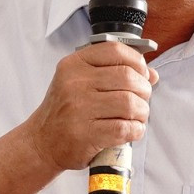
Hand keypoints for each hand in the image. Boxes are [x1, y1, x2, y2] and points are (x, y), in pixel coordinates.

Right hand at [21, 41, 158, 171]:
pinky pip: (124, 128)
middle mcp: (74, 83)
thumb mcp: (80, 83)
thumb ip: (113, 73)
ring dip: (142, 112)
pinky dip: (136, 130)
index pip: (115, 51)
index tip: (142, 74)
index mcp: (74, 65)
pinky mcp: (86, 134)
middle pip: (128, 78)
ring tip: (137, 117)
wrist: (42, 142)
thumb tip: (151, 74)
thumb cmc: (65, 111)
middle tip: (142, 100)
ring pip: (130, 103)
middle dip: (144, 90)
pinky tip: (131, 130)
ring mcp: (79, 109)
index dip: (137, 62)